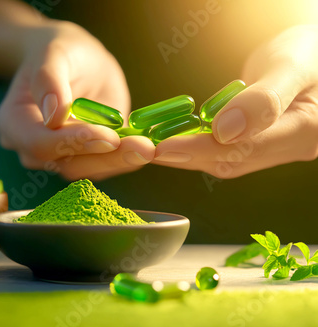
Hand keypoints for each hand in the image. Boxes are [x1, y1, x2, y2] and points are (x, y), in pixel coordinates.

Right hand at [0, 21, 154, 179]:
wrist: (75, 60)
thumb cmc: (59, 51)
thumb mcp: (53, 53)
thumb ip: (49, 80)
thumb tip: (54, 116)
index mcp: (14, 123)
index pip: (38, 143)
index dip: (72, 142)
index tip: (108, 135)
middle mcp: (32, 147)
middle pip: (65, 163)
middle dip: (105, 157)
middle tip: (142, 147)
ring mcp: (58, 156)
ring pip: (87, 169)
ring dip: (120, 161)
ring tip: (148, 147)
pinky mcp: (83, 157)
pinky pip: (102, 165)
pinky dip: (125, 158)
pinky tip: (145, 147)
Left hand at [153, 25, 317, 178]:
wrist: (314, 52)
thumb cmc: (309, 50)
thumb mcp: (291, 65)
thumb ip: (264, 99)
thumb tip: (224, 132)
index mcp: (305, 131)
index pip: (246, 147)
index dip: (202, 149)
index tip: (164, 147)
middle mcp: (290, 148)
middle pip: (230, 159)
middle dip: (185, 155)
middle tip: (144, 150)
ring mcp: (273, 147)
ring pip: (223, 158)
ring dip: (184, 153)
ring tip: (148, 147)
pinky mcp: (257, 142)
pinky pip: (222, 149)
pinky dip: (194, 145)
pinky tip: (169, 140)